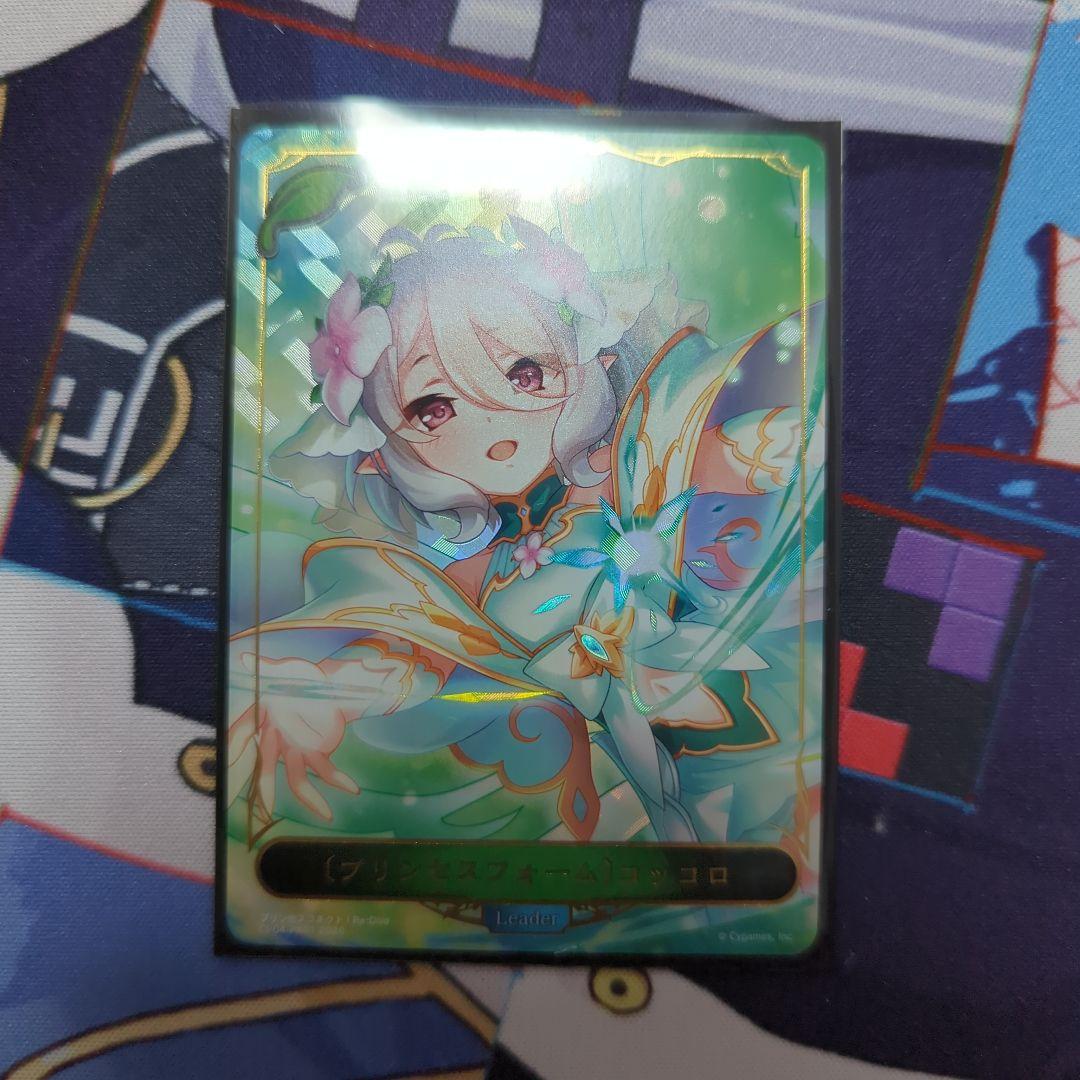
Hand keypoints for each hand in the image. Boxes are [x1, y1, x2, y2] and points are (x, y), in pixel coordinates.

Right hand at [228, 655, 359, 820]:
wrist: (323, 683)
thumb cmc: (297, 677)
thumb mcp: (284, 670)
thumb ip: (264, 667)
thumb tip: (246, 657)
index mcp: (263, 718)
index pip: (242, 734)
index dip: (235, 748)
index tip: (226, 763)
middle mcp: (276, 739)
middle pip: (267, 766)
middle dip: (267, 786)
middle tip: (266, 807)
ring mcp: (296, 749)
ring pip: (298, 778)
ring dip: (311, 798)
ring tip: (326, 815)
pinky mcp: (317, 751)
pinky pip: (326, 769)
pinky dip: (339, 779)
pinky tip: (353, 788)